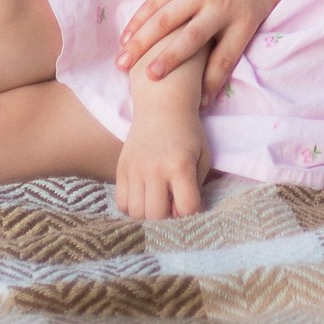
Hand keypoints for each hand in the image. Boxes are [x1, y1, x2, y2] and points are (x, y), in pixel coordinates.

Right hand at [115, 0, 277, 101]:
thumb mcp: (267, 3)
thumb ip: (251, 34)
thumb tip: (232, 72)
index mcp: (245, 18)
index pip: (226, 56)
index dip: (213, 82)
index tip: (200, 104)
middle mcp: (220, 5)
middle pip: (192, 39)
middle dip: (171, 61)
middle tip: (152, 80)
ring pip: (166, 20)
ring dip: (142, 42)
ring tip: (123, 64)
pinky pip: (156, 1)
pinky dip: (139, 20)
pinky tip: (126, 38)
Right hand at [116, 83, 204, 218]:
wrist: (162, 105)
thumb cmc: (188, 133)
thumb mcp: (202, 156)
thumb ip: (197, 186)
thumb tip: (180, 214)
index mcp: (180, 166)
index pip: (186, 208)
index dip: (191, 212)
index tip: (190, 204)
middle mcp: (155, 169)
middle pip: (156, 215)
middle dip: (167, 217)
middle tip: (171, 205)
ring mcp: (135, 169)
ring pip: (137, 213)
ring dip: (149, 214)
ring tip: (157, 201)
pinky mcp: (121, 168)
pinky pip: (122, 203)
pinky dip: (133, 206)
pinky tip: (143, 196)